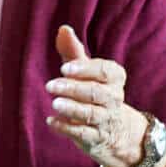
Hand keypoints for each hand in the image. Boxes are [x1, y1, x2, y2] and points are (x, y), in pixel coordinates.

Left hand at [44, 26, 148, 166]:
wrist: (115, 130)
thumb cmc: (94, 90)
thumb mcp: (85, 71)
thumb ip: (73, 52)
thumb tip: (63, 29)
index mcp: (114, 78)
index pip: (105, 71)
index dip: (86, 69)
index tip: (65, 68)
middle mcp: (113, 98)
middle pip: (97, 93)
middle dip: (74, 89)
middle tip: (50, 85)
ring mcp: (106, 119)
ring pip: (91, 114)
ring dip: (72, 109)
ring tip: (54, 104)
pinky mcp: (96, 138)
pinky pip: (83, 133)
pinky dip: (67, 128)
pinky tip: (51, 121)